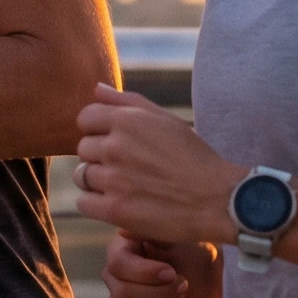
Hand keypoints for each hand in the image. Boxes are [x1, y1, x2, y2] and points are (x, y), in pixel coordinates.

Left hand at [74, 84, 239, 244]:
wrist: (217, 199)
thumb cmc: (194, 157)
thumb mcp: (166, 120)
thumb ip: (128, 102)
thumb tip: (96, 89)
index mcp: (127, 121)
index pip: (86, 118)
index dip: (99, 130)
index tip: (116, 142)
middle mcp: (115, 147)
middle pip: (83, 148)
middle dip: (100, 156)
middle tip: (128, 167)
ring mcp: (113, 179)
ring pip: (81, 175)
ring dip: (97, 181)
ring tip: (124, 185)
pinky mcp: (114, 209)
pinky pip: (83, 203)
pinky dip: (96, 204)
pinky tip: (119, 202)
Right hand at [102, 233, 221, 297]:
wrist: (209, 277)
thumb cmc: (193, 252)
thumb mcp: (177, 236)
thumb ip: (152, 231)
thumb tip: (125, 231)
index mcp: (120, 250)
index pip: (117, 265)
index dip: (145, 273)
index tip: (172, 271)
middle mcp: (114, 276)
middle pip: (123, 294)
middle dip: (161, 292)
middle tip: (183, 283)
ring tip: (181, 294)